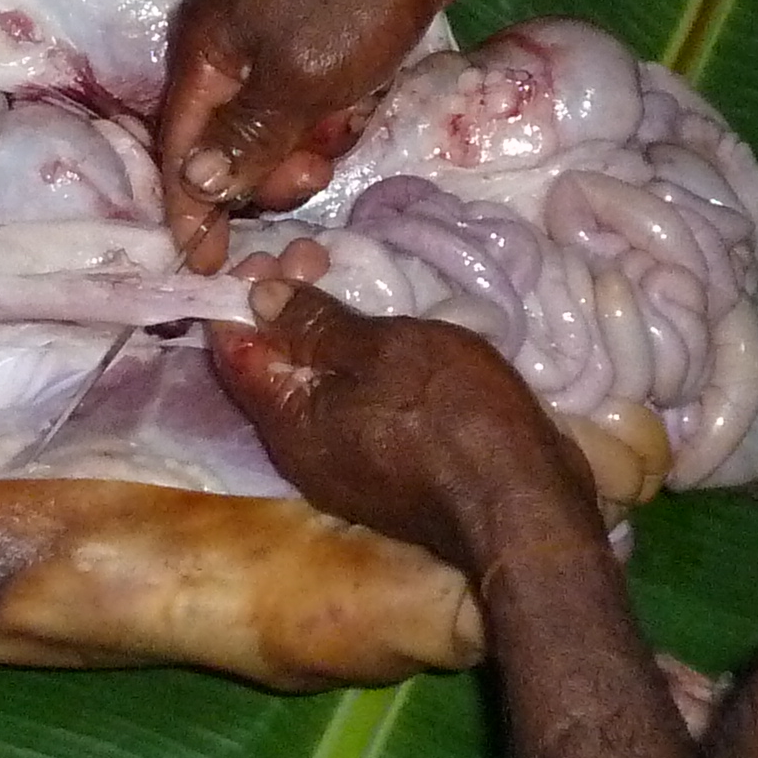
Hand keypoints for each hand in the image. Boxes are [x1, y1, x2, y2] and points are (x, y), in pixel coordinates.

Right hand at [156, 0, 468, 265]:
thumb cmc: (353, 1)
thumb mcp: (301, 82)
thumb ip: (247, 139)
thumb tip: (194, 188)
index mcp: (201, 52)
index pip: (179, 149)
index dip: (191, 211)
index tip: (210, 265)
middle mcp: (221, 50)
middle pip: (221, 144)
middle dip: (263, 172)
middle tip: (314, 175)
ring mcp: (265, 44)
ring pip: (267, 129)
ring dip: (300, 147)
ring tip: (338, 138)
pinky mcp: (308, 44)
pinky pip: (302, 106)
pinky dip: (326, 118)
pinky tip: (355, 109)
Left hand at [207, 279, 594, 576]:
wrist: (524, 503)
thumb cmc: (453, 418)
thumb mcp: (385, 352)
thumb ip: (317, 326)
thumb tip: (259, 300)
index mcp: (288, 426)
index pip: (233, 354)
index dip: (241, 297)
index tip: (274, 255)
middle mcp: (302, 453)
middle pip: (271, 369)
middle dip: (284, 307)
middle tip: (316, 254)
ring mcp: (344, 466)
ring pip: (311, 387)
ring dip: (320, 332)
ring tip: (346, 279)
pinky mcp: (383, 467)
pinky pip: (347, 405)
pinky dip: (349, 363)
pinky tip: (377, 331)